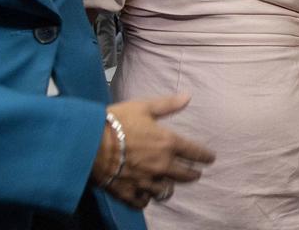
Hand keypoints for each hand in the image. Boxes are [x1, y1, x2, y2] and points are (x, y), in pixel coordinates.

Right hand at [92, 94, 215, 208]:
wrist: (88, 143)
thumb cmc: (117, 121)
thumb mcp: (144, 107)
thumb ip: (168, 104)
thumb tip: (188, 96)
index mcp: (168, 143)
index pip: (195, 153)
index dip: (205, 156)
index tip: (210, 159)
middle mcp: (161, 166)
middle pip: (185, 176)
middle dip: (193, 174)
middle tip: (195, 173)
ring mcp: (145, 182)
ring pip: (166, 191)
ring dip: (169, 187)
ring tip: (170, 184)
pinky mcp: (128, 193)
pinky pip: (144, 202)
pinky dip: (146, 199)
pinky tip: (147, 195)